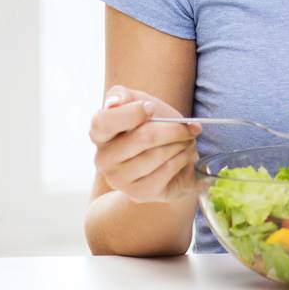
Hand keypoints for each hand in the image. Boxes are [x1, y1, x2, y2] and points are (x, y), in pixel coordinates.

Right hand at [89, 85, 201, 202]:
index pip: (103, 122)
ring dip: (181, 143)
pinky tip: (184, 156)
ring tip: (187, 141)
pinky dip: (183, 158)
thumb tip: (114, 103)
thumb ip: (123, 95)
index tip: (152, 107)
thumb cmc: (151, 125)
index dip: (131, 113)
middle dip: (174, 129)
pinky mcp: (139, 194)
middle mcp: (103, 159)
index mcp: (99, 134)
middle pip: (143, 137)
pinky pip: (167, 170)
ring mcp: (120, 180)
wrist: (170, 155)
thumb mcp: (138, 101)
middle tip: (189, 127)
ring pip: (158, 154)